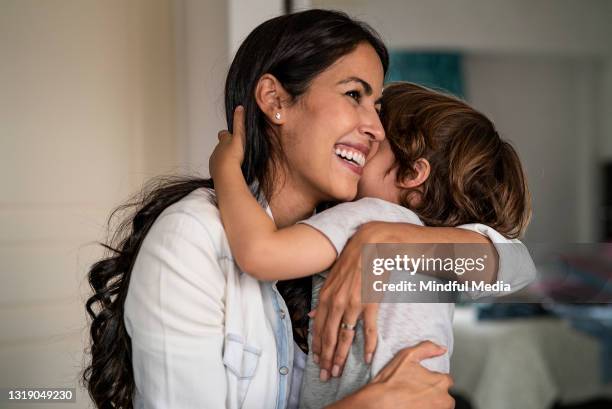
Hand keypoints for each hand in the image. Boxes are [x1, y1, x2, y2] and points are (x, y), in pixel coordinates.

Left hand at [209, 106, 245, 179]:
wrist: (226, 172)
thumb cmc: (233, 155)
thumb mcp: (239, 136)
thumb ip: (239, 122)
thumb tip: (239, 108)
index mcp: (223, 140)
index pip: (223, 134)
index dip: (227, 135)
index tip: (230, 135)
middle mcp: (216, 149)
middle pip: (220, 146)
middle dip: (225, 148)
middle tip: (234, 152)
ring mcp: (214, 160)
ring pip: (218, 157)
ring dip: (224, 159)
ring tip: (233, 164)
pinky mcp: (214, 170)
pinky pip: (217, 168)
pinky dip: (222, 168)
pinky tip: (229, 171)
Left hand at [311, 222, 384, 379]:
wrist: (372, 243)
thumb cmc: (353, 258)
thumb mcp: (333, 276)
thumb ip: (323, 297)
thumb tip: (313, 314)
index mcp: (326, 295)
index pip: (318, 327)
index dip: (317, 346)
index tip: (317, 361)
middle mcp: (336, 301)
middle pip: (328, 336)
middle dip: (326, 357)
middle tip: (326, 374)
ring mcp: (352, 303)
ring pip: (344, 336)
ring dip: (341, 356)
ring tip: (339, 371)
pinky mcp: (369, 302)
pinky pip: (368, 328)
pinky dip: (368, 344)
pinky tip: (366, 357)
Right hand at [327, 341, 453, 408]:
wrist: (378, 404)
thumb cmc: (391, 382)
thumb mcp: (407, 356)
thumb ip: (427, 348)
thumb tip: (441, 348)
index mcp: (441, 382)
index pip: (447, 380)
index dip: (433, 379)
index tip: (422, 381)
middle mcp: (443, 400)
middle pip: (445, 397)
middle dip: (434, 394)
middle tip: (417, 392)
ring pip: (439, 407)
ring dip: (431, 404)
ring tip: (414, 400)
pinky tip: (413, 406)